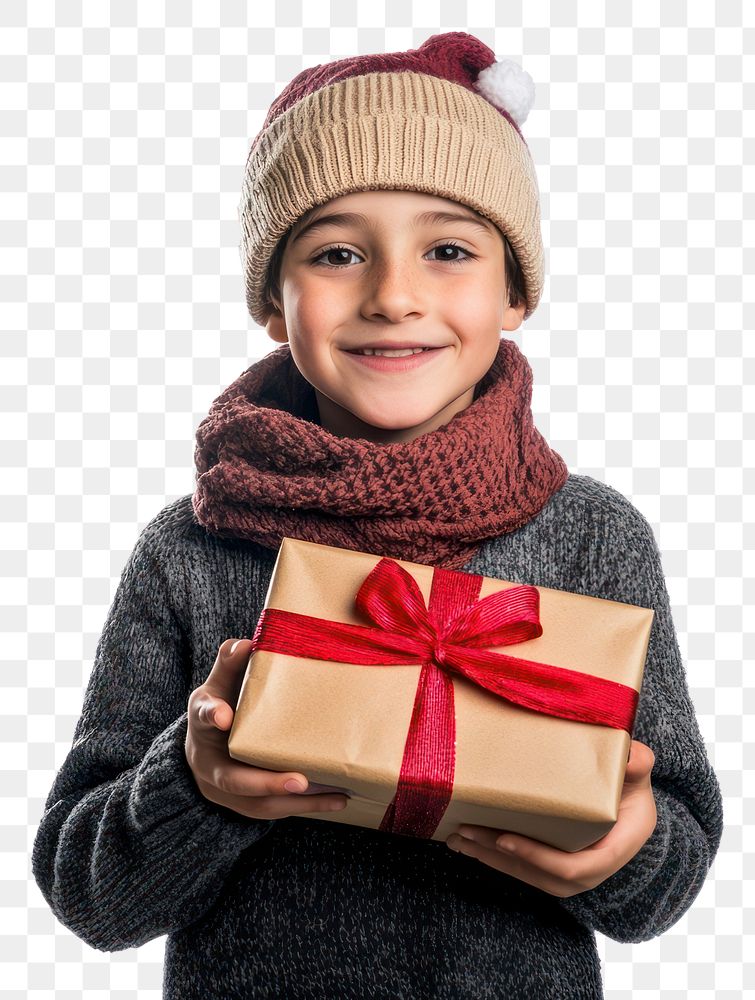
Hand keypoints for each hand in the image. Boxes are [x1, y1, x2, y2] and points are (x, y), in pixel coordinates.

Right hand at [185, 637, 349, 819]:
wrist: (205, 748)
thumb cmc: (220, 706)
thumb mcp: (220, 682)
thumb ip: (231, 663)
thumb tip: (247, 643)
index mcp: (203, 724)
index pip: (203, 716)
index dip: (212, 715)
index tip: (223, 715)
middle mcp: (210, 764)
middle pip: (233, 780)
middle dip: (266, 782)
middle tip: (299, 780)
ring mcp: (228, 792)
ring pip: (259, 804)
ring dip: (296, 801)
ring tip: (334, 794)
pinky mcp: (248, 805)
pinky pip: (276, 810)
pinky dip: (307, 807)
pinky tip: (337, 800)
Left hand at [446, 739, 656, 897]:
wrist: (630, 799)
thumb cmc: (631, 782)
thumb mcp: (638, 772)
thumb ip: (637, 764)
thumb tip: (633, 756)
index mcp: (617, 846)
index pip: (577, 867)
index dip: (540, 857)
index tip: (506, 839)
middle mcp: (595, 866)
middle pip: (545, 875)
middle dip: (503, 858)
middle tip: (466, 833)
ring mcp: (575, 870)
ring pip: (530, 875)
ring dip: (492, 859)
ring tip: (459, 839)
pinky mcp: (557, 864)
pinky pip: (525, 869)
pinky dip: (496, 857)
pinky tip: (470, 842)